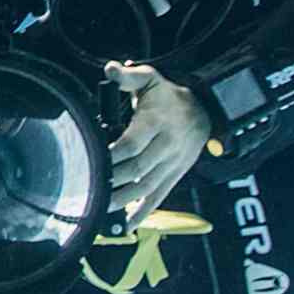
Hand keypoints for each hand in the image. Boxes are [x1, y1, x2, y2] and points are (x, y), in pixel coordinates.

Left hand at [104, 61, 213, 229]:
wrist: (205, 110)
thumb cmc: (167, 95)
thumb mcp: (150, 78)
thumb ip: (129, 76)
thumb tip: (110, 69)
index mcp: (157, 122)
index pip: (132, 143)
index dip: (111, 154)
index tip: (91, 159)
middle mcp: (167, 145)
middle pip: (137, 168)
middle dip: (112, 180)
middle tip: (88, 187)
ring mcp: (173, 163)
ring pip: (147, 187)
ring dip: (124, 200)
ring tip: (100, 208)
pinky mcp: (175, 175)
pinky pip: (159, 197)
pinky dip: (143, 213)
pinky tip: (126, 225)